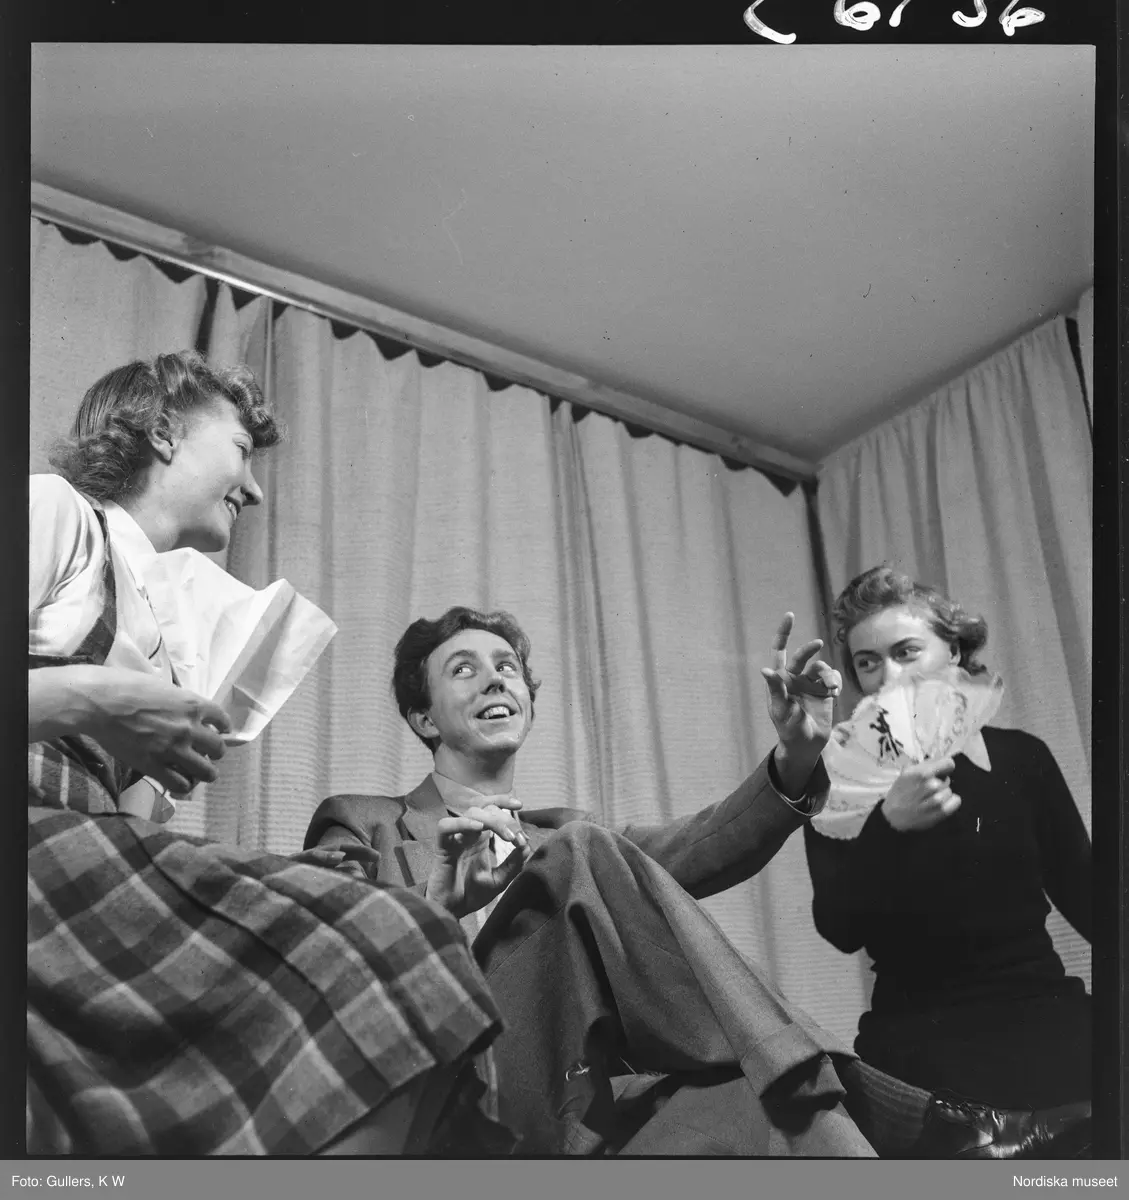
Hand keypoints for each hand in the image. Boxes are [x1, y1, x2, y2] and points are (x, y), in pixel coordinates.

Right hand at [84, 668, 231, 795]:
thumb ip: (179, 702)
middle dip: (216, 752)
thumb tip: (186, 709)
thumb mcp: (163, 686)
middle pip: (219, 749)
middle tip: (207, 753)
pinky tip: (179, 781)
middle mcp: (189, 728)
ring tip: (200, 772)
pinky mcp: (154, 766)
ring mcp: (173, 749)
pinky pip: (180, 784)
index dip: (222, 727)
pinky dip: (183, 785)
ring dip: (205, 772)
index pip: (223, 719)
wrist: (98, 703)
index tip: (219, 731)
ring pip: (206, 771)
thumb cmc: (126, 686)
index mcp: (193, 704)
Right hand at [424, 799, 532, 918]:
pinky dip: (461, 823)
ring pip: (470, 813)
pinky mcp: (442, 849)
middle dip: (504, 818)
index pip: (490, 809)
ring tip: (507, 837)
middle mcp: (468, 834)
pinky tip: (478, 828)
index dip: (503, 802)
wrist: (453, 912)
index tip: (520, 806)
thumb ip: (513, 864)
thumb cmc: (472, 895)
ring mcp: (454, 839)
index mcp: (480, 838)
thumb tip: (527, 846)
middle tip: (517, 836)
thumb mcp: (499, 880)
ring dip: (491, 820)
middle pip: (484, 808)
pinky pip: (445, 827)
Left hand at [761, 613, 841, 791]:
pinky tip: (835, 693)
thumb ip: (776, 690)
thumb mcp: (781, 710)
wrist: (807, 745)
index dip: (783, 633)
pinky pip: (832, 678)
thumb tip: (764, 670)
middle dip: (809, 649)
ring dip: (826, 674)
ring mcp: (810, 684)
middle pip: (802, 656)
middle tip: (818, 644)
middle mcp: (794, 678)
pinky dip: (835, 682)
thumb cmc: (788, 729)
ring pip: (821, 668)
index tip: (790, 615)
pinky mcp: (825, 692)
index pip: (778, 651)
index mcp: (780, 680)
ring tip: (830, 689)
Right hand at [880, 757, 959, 832]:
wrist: (893, 815)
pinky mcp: (941, 813)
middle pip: (947, 779)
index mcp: (921, 773)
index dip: (945, 767)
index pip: (948, 763)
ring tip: (931, 798)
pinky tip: (940, 804)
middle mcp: (930, 785)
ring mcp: (936, 800)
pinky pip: (955, 802)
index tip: (940, 772)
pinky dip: (951, 802)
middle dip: (940, 783)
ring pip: (950, 791)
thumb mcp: (906, 773)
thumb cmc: (900, 792)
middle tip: (929, 789)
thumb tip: (940, 760)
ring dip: (943, 794)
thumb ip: (924, 765)